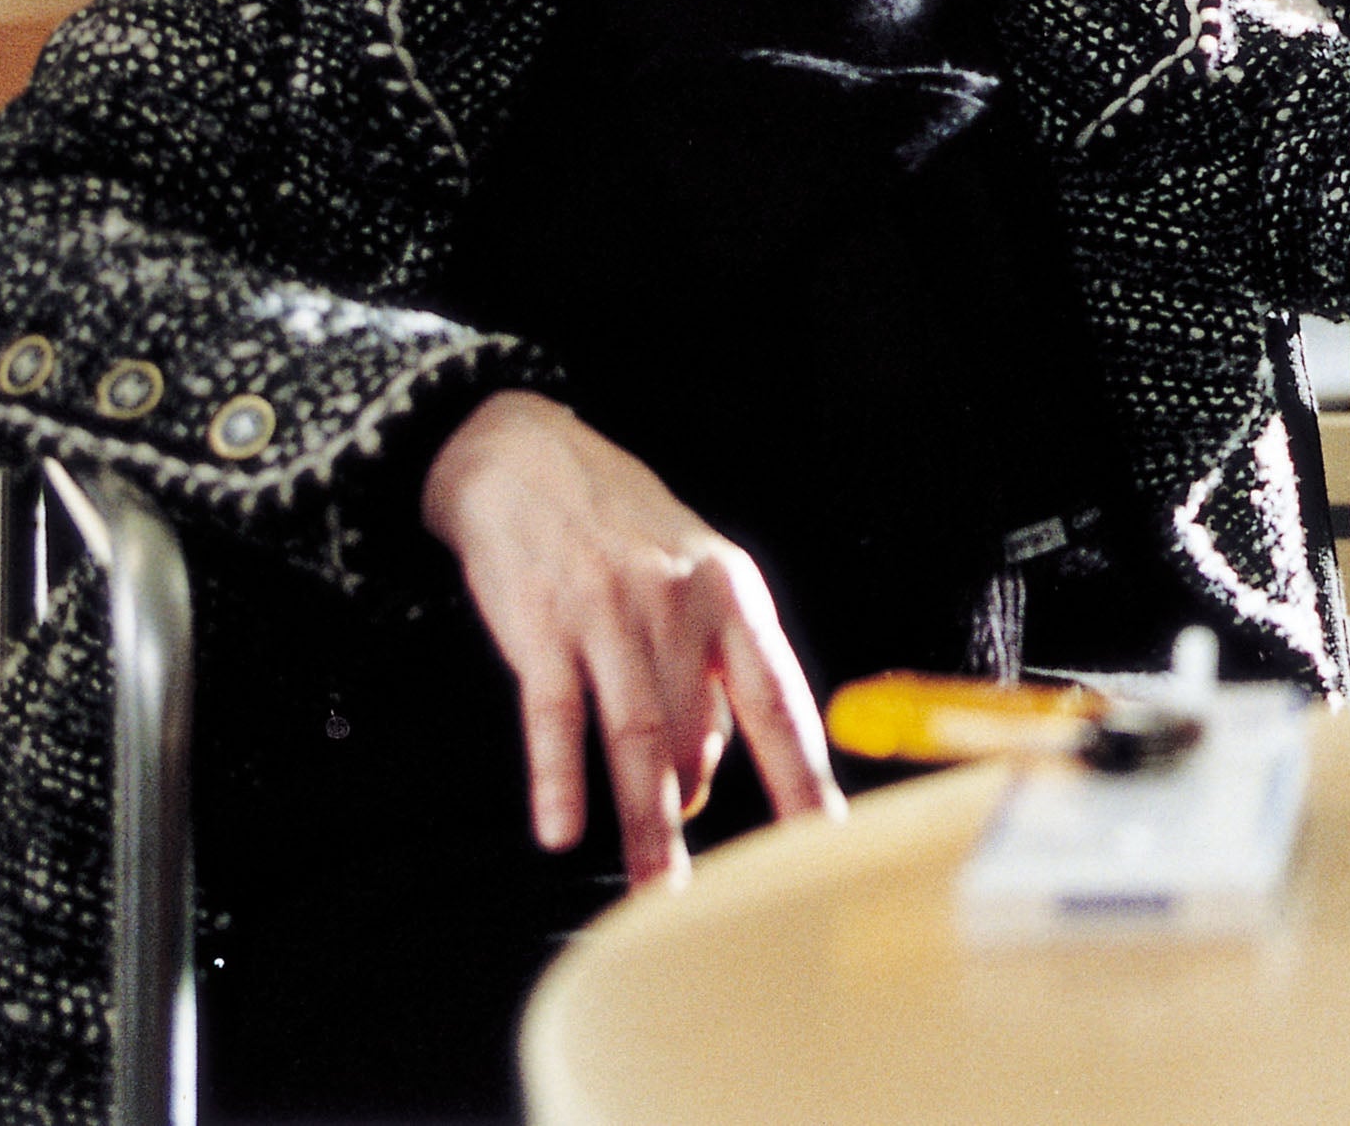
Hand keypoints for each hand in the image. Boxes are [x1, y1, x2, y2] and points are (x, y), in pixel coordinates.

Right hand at [419, 391, 840, 889]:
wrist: (526, 459)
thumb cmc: (623, 532)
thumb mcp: (690, 580)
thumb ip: (706, 671)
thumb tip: (706, 775)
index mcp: (733, 596)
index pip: (782, 699)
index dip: (802, 772)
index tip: (823, 834)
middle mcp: (679, 606)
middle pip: (701, 731)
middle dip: (703, 811)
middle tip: (712, 890)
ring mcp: (608, 615)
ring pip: (636, 734)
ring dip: (646, 819)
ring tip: (659, 887)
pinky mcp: (540, 626)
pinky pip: (554, 715)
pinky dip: (558, 776)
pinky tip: (562, 829)